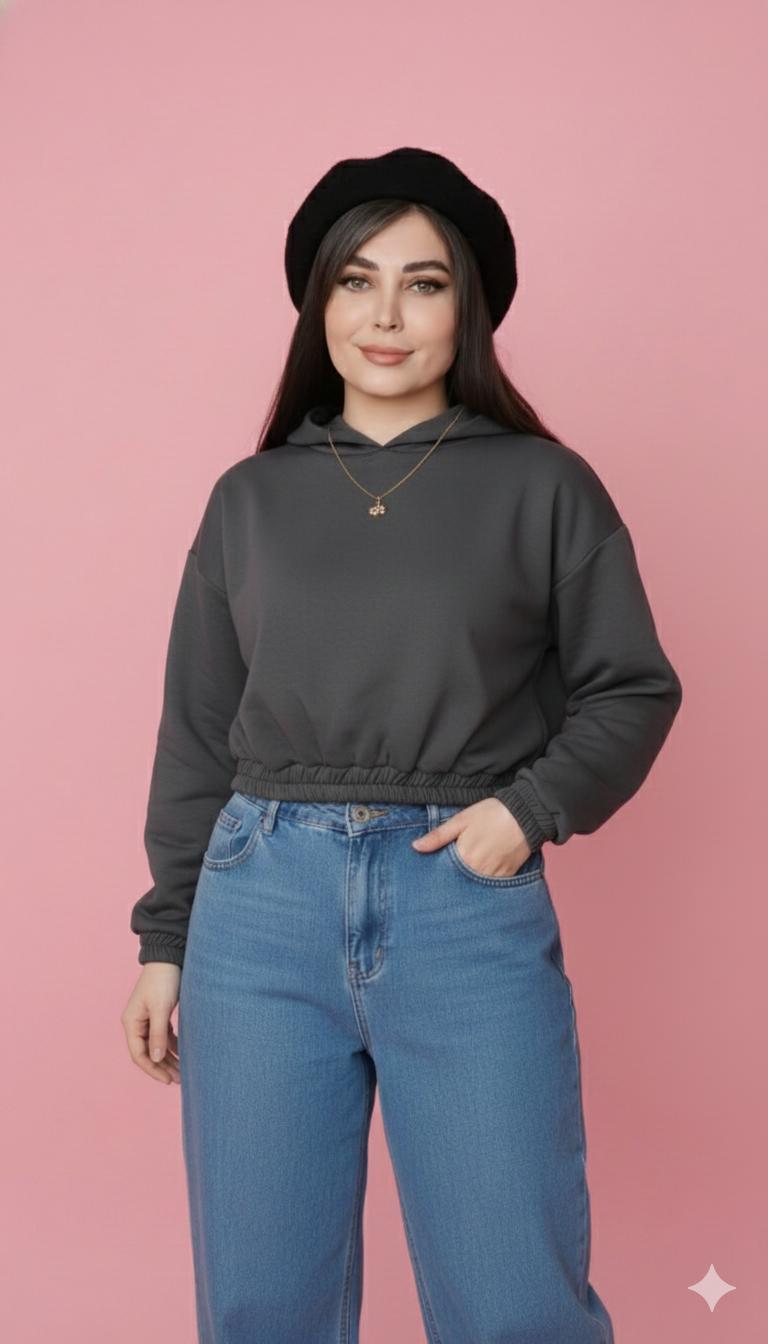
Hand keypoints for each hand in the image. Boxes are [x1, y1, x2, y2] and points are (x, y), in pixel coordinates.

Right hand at [121, 963, 181, 1085]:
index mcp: (131, 1022)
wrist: (169, 957)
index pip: (139, 1054)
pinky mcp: (158, 1014)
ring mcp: (147, 1019)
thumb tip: (155, 1059)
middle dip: (162, 1067)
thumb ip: (158, 1034)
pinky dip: (172, 1046)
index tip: (167, 1080)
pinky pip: (164, 1036)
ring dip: (168, 1059)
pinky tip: (183, 1054)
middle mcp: (136, 1023)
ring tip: (183, 1071)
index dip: (152, 1069)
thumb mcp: (161, 1008)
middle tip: (179, 1079)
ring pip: (156, 1046)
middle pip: (148, 1053)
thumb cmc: (163, 980)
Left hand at [412, 797, 531, 877]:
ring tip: (464, 876)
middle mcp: (478, 871)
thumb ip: (438, 836)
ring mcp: (494, 876)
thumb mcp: (461, 820)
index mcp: (464, 857)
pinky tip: (479, 876)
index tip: (430, 875)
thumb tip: (415, 847)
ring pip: (474, 887)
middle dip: (451, 881)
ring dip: (467, 884)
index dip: (437, 873)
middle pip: (458, 883)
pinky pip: (490, 887)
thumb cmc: (491, 814)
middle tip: (447, 879)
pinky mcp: (507, 877)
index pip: (443, 874)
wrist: (526, 815)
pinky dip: (483, 884)